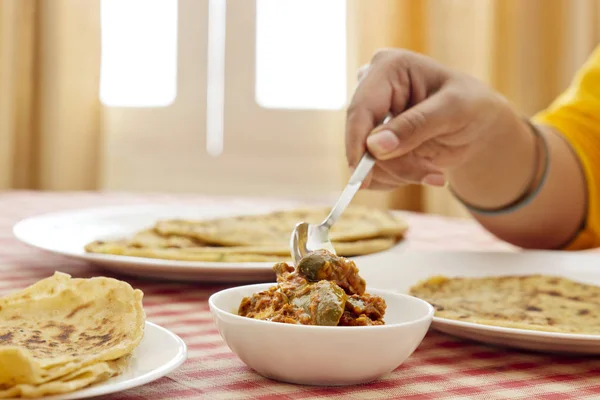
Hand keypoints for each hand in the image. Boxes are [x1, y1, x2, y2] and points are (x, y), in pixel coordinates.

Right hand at [346, 49, 515, 189]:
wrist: (477, 126)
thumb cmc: (470, 106)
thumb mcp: (452, 111)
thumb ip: (414, 126)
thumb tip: (374, 145)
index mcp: (388, 67)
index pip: (361, 109)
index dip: (356, 144)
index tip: (360, 178)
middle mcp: (372, 90)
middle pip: (361, 139)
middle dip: (394, 165)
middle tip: (434, 177)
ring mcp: (370, 118)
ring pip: (366, 161)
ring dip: (400, 174)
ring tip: (434, 171)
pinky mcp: (371, 141)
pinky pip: (371, 171)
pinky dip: (396, 178)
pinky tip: (423, 168)